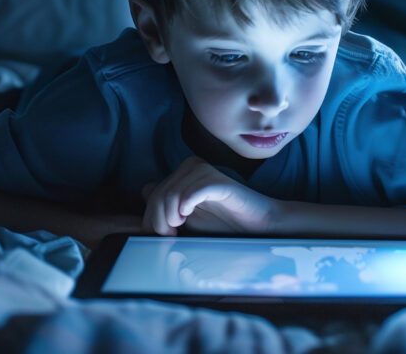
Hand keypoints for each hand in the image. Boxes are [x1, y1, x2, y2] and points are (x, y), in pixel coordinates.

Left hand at [141, 156, 277, 235]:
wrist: (260, 226)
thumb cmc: (226, 224)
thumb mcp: (190, 219)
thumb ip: (168, 207)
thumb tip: (145, 192)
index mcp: (182, 175)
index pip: (152, 194)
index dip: (150, 217)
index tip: (161, 237)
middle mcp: (192, 168)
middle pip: (159, 195)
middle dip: (158, 221)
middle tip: (170, 237)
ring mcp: (206, 173)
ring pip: (172, 193)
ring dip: (170, 216)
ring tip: (180, 228)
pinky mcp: (220, 182)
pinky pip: (194, 189)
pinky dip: (187, 204)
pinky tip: (187, 215)